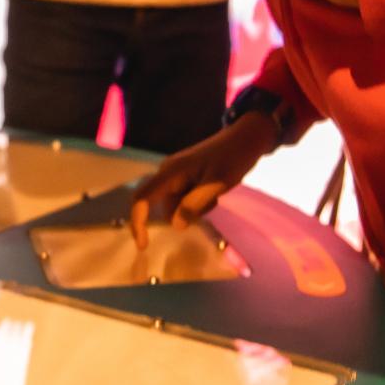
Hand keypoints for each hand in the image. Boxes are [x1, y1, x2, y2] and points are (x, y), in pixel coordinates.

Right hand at [129, 113, 277, 249]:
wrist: (246, 138)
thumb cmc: (232, 157)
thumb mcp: (216, 183)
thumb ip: (195, 204)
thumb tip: (175, 225)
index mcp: (170, 172)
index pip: (142, 198)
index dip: (138, 222)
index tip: (145, 245)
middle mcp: (168, 173)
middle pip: (165, 207)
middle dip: (185, 214)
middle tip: (212, 201)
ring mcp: (177, 175)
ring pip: (177, 206)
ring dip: (195, 209)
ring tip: (215, 194)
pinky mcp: (186, 177)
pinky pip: (185, 200)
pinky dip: (199, 203)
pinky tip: (214, 193)